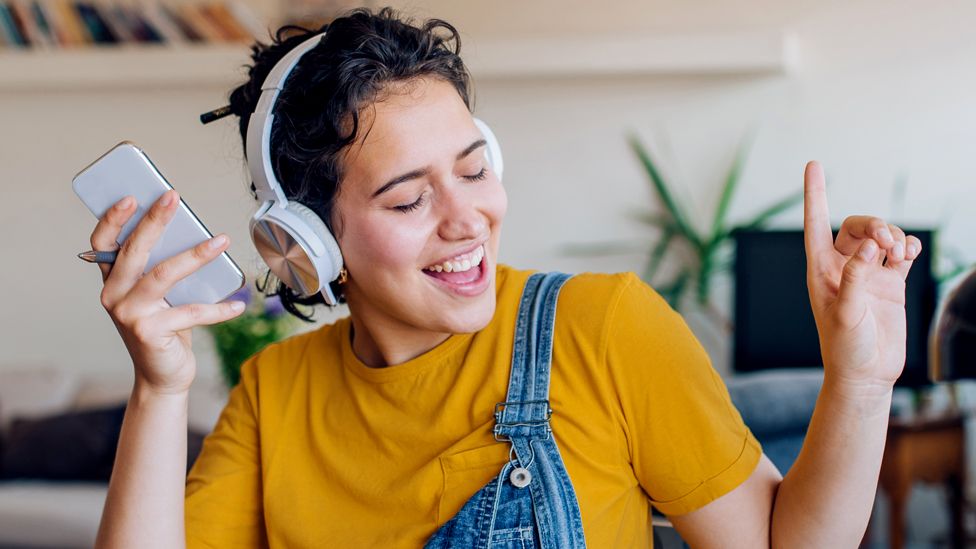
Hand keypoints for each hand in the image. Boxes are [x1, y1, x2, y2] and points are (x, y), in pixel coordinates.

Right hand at [90, 190, 244, 394]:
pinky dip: (218, 308)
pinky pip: (191, 312)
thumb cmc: (164, 329)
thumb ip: (162, 270)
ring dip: (197, 255)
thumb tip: (191, 233)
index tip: (132, 196)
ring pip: (164, 275)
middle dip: (155, 221)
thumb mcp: (159, 297)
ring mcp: (129, 315)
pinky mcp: (149, 332)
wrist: (161, 376)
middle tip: (174, 197)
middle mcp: (113, 296)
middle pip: (134, 251)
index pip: (104, 244)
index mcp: (112, 282)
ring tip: (222, 241)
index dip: (113, 219)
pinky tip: (237, 304)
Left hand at [803, 162, 921, 390]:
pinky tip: (911, 252)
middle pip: (855, 226)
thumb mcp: (846, 315)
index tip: (813, 164)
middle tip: (887, 241)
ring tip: (902, 251)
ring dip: (893, 235)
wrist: (867, 374)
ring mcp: (867, 274)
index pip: (815, 223)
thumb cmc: (846, 348)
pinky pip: (900, 253)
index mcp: (820, 270)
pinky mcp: (890, 284)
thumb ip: (856, 279)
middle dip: (874, 224)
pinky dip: (908, 246)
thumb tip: (869, 247)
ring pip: (880, 237)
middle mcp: (842, 267)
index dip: (815, 194)